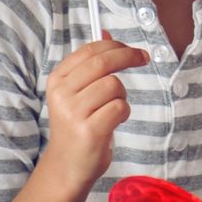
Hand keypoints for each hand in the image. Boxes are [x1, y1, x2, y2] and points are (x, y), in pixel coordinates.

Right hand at [37, 35, 147, 187]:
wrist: (66, 167)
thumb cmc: (77, 126)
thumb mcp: (76, 93)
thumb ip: (89, 65)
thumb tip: (106, 34)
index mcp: (57, 80)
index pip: (89, 51)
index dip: (115, 45)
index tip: (134, 50)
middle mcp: (62, 94)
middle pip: (103, 62)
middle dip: (127, 56)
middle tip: (143, 58)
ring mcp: (73, 113)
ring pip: (114, 85)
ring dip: (122, 96)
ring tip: (112, 109)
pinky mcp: (89, 131)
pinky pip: (120, 107)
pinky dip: (123, 113)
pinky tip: (112, 122)